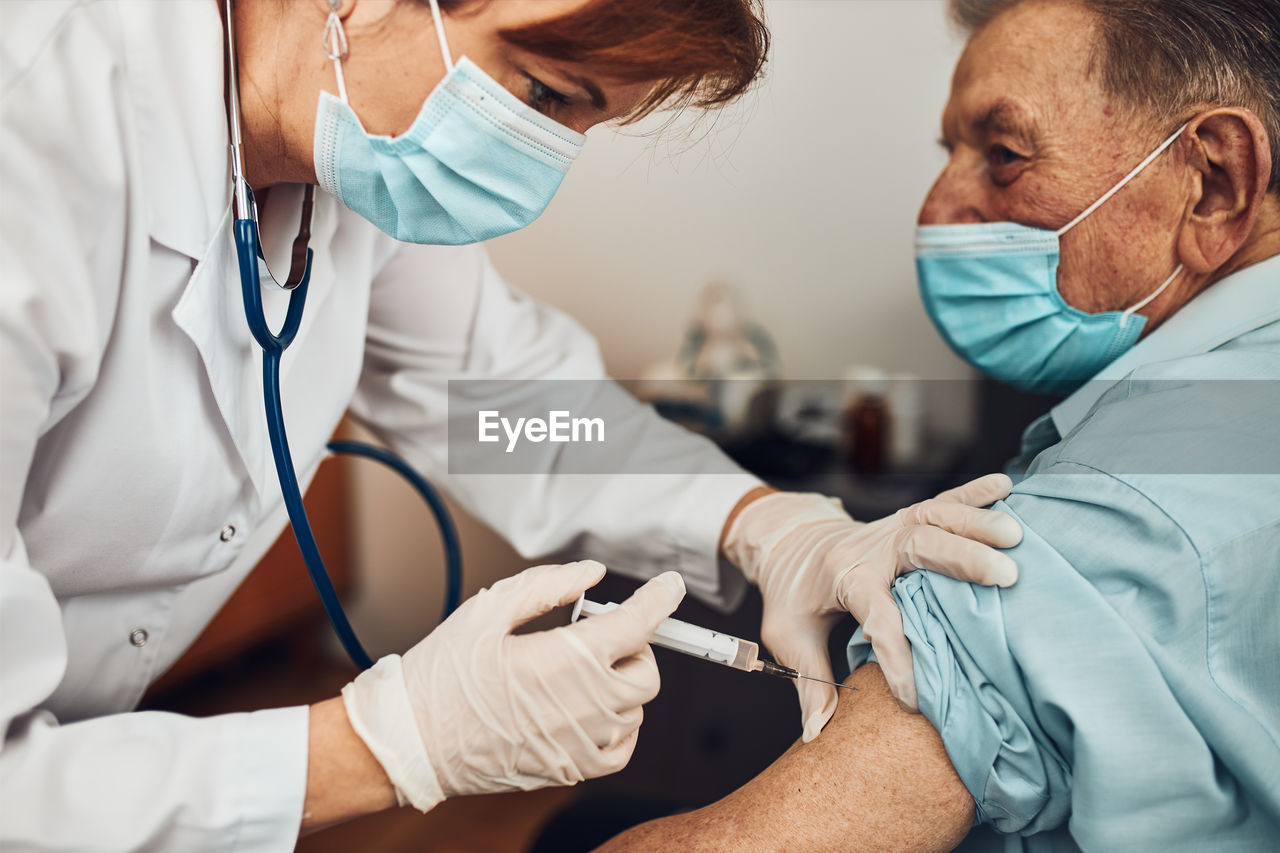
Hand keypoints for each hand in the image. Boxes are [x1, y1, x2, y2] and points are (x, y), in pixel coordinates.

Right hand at [341, 561, 684, 810]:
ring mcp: (580, 744)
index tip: (668, 587)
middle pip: (646, 671)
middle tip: (595, 635)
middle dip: (633, 645)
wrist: (412, 741)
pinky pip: (622, 749)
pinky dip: (618, 725)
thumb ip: (548, 586)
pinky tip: (585, 708)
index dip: (659, 600)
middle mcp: (582, 706)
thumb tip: (593, 574)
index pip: (637, 625)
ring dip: (620, 684)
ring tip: (576, 672)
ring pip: (636, 710)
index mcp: (564, 660)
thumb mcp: (487, 611)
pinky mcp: (570, 771)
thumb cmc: (443, 675)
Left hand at [723, 474, 1021, 739]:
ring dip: (975, 522)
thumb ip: (808, 682)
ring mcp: (890, 527)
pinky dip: (974, 492)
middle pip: (917, 546)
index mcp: (843, 578)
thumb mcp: (788, 637)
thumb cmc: (793, 596)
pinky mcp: (906, 518)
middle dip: (961, 560)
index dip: (898, 655)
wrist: (788, 544)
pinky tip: (1007, 486)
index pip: (876, 614)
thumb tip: (817, 734)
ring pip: (934, 516)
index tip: (919, 696)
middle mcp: (871, 547)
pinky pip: (942, 499)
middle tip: (1006, 577)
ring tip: (1016, 535)